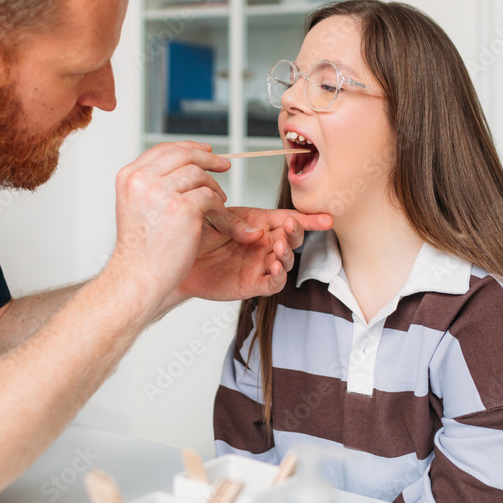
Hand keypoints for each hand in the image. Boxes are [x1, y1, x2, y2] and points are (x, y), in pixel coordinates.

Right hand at [106, 142, 230, 314]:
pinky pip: (210, 196)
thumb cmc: (142, 250)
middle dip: (208, 158)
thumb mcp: (139, 207)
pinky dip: (219, 207)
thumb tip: (183, 167)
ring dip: (215, 188)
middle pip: (183, 154)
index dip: (188, 147)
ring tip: (219, 203)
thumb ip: (155, 185)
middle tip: (224, 166)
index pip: (163, 149)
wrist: (138, 276)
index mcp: (129, 177)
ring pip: (199, 174)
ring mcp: (161, 192)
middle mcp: (142, 180)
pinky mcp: (182, 207)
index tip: (206, 151)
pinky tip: (219, 216)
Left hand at [173, 206, 332, 303]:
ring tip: (276, 246)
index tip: (326, 219)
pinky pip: (273, 283)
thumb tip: (258, 233)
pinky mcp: (252, 284)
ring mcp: (259, 264)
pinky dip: (278, 277)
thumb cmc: (194, 235)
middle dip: (296, 232)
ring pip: (286, 260)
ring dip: (286, 254)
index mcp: (257, 222)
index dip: (308, 219)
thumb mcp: (211, 218)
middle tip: (289, 227)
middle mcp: (263, 243)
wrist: (175, 260)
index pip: (288, 218)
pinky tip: (274, 269)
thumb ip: (233, 221)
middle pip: (291, 238)